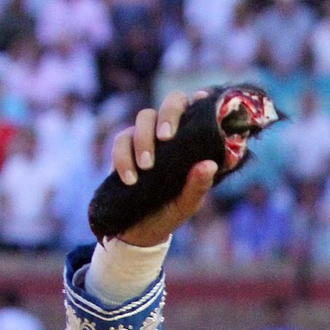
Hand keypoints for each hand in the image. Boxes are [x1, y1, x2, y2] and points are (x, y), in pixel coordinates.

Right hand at [112, 90, 215, 246]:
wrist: (139, 231)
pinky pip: (121, 140)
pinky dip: (123, 157)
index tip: (200, 98)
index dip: (200, 101)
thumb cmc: (170, 213)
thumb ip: (198, 186)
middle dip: (168, 114)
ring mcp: (147, 138)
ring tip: (146, 167)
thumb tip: (209, 164)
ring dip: (143, 139)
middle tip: (165, 137)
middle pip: (171, 102)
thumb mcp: (187, 205)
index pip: (198, 112)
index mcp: (191, 144)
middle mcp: (170, 135)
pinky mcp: (125, 148)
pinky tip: (130, 178)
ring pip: (143, 117)